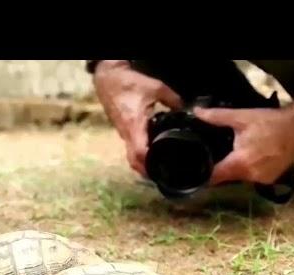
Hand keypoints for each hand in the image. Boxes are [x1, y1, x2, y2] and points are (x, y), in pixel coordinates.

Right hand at [93, 61, 182, 175]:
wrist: (108, 79)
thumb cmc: (129, 83)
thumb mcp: (156, 88)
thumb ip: (173, 100)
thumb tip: (186, 110)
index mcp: (134, 125)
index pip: (139, 152)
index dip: (149, 164)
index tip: (162, 169)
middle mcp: (126, 133)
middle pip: (133, 162)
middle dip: (146, 172)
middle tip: (163, 176)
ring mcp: (123, 133)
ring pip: (130, 157)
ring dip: (142, 165)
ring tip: (158, 168)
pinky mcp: (122, 130)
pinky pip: (130, 148)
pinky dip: (139, 155)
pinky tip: (151, 153)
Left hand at [193, 106, 293, 185]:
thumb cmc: (270, 122)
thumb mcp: (241, 117)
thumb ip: (216, 117)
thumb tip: (196, 111)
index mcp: (238, 164)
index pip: (212, 177)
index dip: (201, 174)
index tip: (194, 168)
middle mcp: (248, 177)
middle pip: (225, 177)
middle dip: (219, 167)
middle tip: (213, 155)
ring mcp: (260, 180)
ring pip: (239, 177)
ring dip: (235, 168)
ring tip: (233, 154)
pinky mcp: (270, 179)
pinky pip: (252, 177)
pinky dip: (249, 169)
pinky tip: (250, 157)